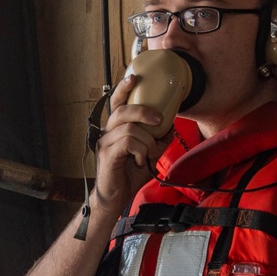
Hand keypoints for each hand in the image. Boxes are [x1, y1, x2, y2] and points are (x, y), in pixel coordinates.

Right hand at [91, 74, 172, 215]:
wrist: (115, 198)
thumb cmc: (129, 176)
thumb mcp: (149, 154)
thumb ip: (158, 139)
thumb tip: (171, 125)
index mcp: (116, 128)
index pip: (117, 103)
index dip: (124, 88)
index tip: (134, 77)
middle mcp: (107, 132)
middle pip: (123, 110)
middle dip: (144, 111)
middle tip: (160, 120)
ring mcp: (105, 142)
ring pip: (129, 128)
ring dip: (147, 141)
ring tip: (149, 153)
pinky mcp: (107, 154)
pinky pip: (128, 142)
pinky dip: (140, 150)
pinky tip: (139, 160)